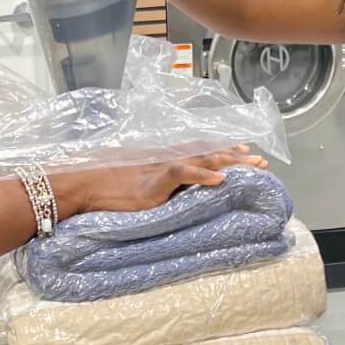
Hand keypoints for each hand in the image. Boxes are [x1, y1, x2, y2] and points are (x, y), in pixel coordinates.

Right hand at [50, 148, 265, 220]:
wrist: (83, 183)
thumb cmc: (103, 185)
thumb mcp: (134, 184)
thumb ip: (154, 185)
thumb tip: (165, 193)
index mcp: (163, 161)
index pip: (200, 152)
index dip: (223, 151)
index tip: (244, 151)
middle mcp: (167, 160)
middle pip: (208, 154)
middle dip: (236, 157)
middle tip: (261, 160)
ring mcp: (162, 169)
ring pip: (203, 160)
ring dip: (229, 163)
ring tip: (252, 165)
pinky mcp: (154, 181)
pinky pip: (183, 174)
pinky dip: (203, 175)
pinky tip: (221, 180)